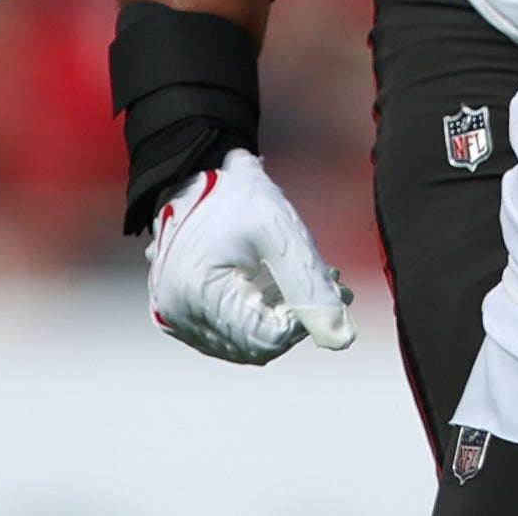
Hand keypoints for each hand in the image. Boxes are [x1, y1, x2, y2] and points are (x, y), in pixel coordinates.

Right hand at [145, 150, 357, 363]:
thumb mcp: (278, 231)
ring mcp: (174, 314)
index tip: (332, 287)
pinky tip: (274, 286)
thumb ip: (311, 286)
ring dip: (278, 317)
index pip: (266, 339)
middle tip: (328, 283)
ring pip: (242, 340)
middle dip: (296, 317)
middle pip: (254, 344)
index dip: (305, 320)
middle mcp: (177, 314)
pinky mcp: (177, 310)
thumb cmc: (230, 194)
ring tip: (302, 281)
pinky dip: (255, 314)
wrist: (187, 173)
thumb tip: (342, 339)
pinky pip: (225, 329)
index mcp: (194, 295)